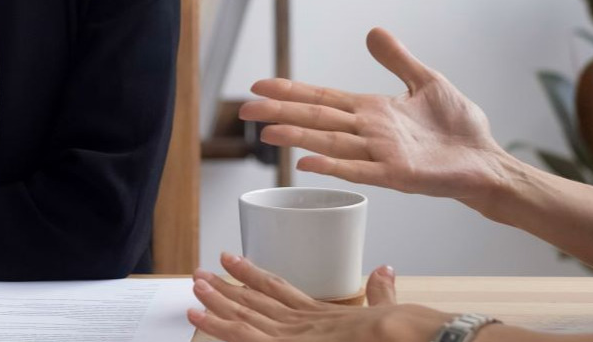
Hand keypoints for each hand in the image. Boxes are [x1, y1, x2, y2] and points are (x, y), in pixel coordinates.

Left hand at [189, 253, 440, 341]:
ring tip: (194, 287)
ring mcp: (292, 335)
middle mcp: (302, 321)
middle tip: (199, 273)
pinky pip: (245, 337)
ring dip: (216, 302)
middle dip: (225, 288)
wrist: (399, 334)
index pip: (278, 287)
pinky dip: (219, 328)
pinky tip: (198, 318)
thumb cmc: (398, 330)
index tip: (229, 258)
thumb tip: (386, 269)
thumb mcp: (388, 310)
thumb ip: (381, 293)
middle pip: (254, 301)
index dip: (251, 273)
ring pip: (243, 316)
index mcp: (321, 313)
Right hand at [239, 29, 516, 209]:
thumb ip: (397, 60)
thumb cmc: (460, 128)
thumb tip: (371, 31)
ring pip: (330, 143)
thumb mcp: (427, 82)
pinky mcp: (398, 175)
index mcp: (372, 112)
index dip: (291, 92)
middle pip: (317, 120)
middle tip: (245, 109)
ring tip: (266, 133)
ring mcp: (381, 155)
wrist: (488, 161)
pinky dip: (333, 167)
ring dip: (298, 138)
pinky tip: (307, 163)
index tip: (260, 85)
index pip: (323, 99)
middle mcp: (369, 133)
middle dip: (280, 113)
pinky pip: (360, 171)